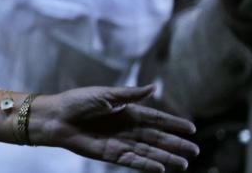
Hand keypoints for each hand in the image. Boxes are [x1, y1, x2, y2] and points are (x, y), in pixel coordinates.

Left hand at [32, 85, 197, 171]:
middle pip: (157, 137)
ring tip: (184, 164)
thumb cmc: (79, 102)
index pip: (156, 119)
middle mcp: (127, 128)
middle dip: (175, 144)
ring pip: (148, 151)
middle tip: (195, 150)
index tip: (191, 129)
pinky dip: (146, 165)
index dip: (173, 124)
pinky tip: (161, 169)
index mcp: (127, 111)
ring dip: (166, 157)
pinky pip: (132, 161)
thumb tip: (154, 88)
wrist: (57, 117)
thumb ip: (130, 95)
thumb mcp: (106, 95)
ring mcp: (120, 142)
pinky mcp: (111, 154)